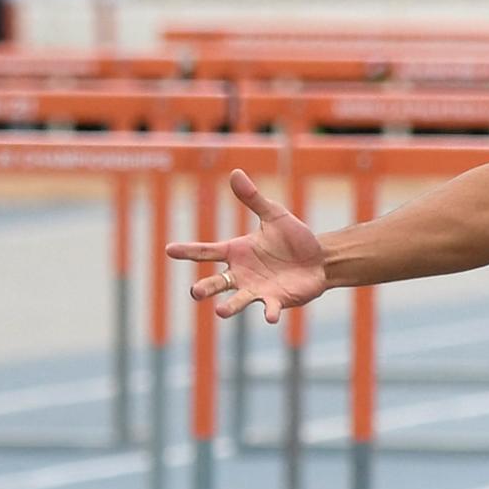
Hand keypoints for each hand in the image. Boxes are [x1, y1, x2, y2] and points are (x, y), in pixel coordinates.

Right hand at [166, 169, 327, 322]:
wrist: (319, 259)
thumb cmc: (293, 238)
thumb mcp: (274, 215)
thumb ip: (253, 198)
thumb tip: (235, 173)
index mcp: (236, 252)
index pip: (207, 251)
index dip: (188, 251)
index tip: (169, 250)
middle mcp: (241, 274)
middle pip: (217, 282)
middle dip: (205, 288)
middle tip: (195, 292)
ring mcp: (257, 289)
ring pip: (238, 300)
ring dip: (230, 307)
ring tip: (220, 311)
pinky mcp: (277, 301)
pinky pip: (270, 308)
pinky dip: (269, 312)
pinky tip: (270, 315)